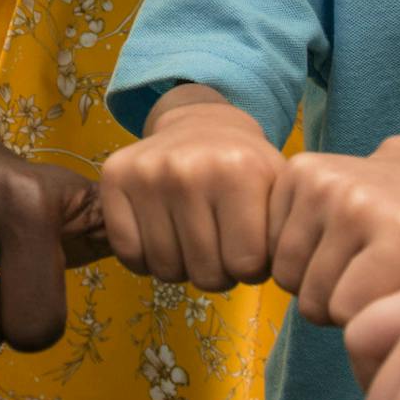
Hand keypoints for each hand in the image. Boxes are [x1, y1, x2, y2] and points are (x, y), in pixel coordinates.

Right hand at [101, 99, 284, 291]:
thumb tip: (281, 274)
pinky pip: (129, 254)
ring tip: (194, 240)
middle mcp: (188, 168)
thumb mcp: (279, 193)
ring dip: (183, 267)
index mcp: (239, 171)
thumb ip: (285, 235)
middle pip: (206, 274)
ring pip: (166, 269)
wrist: (201, 125)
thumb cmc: (246, 170)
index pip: (246, 267)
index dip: (252, 268)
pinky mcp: (114, 176)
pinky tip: (163, 235)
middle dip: (219, 271)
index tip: (251, 245)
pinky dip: (146, 259)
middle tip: (220, 245)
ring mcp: (146, 171)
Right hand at [267, 140, 399, 326]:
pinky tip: (319, 240)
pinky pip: (270, 238)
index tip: (380, 302)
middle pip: (312, 296)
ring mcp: (325, 181)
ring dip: (307, 281)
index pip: (348, 314)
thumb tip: (373, 390)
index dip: (360, 320)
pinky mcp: (298, 167)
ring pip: (285, 272)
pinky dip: (290, 250)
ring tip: (338, 266)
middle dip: (331, 304)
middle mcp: (361, 202)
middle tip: (357, 284)